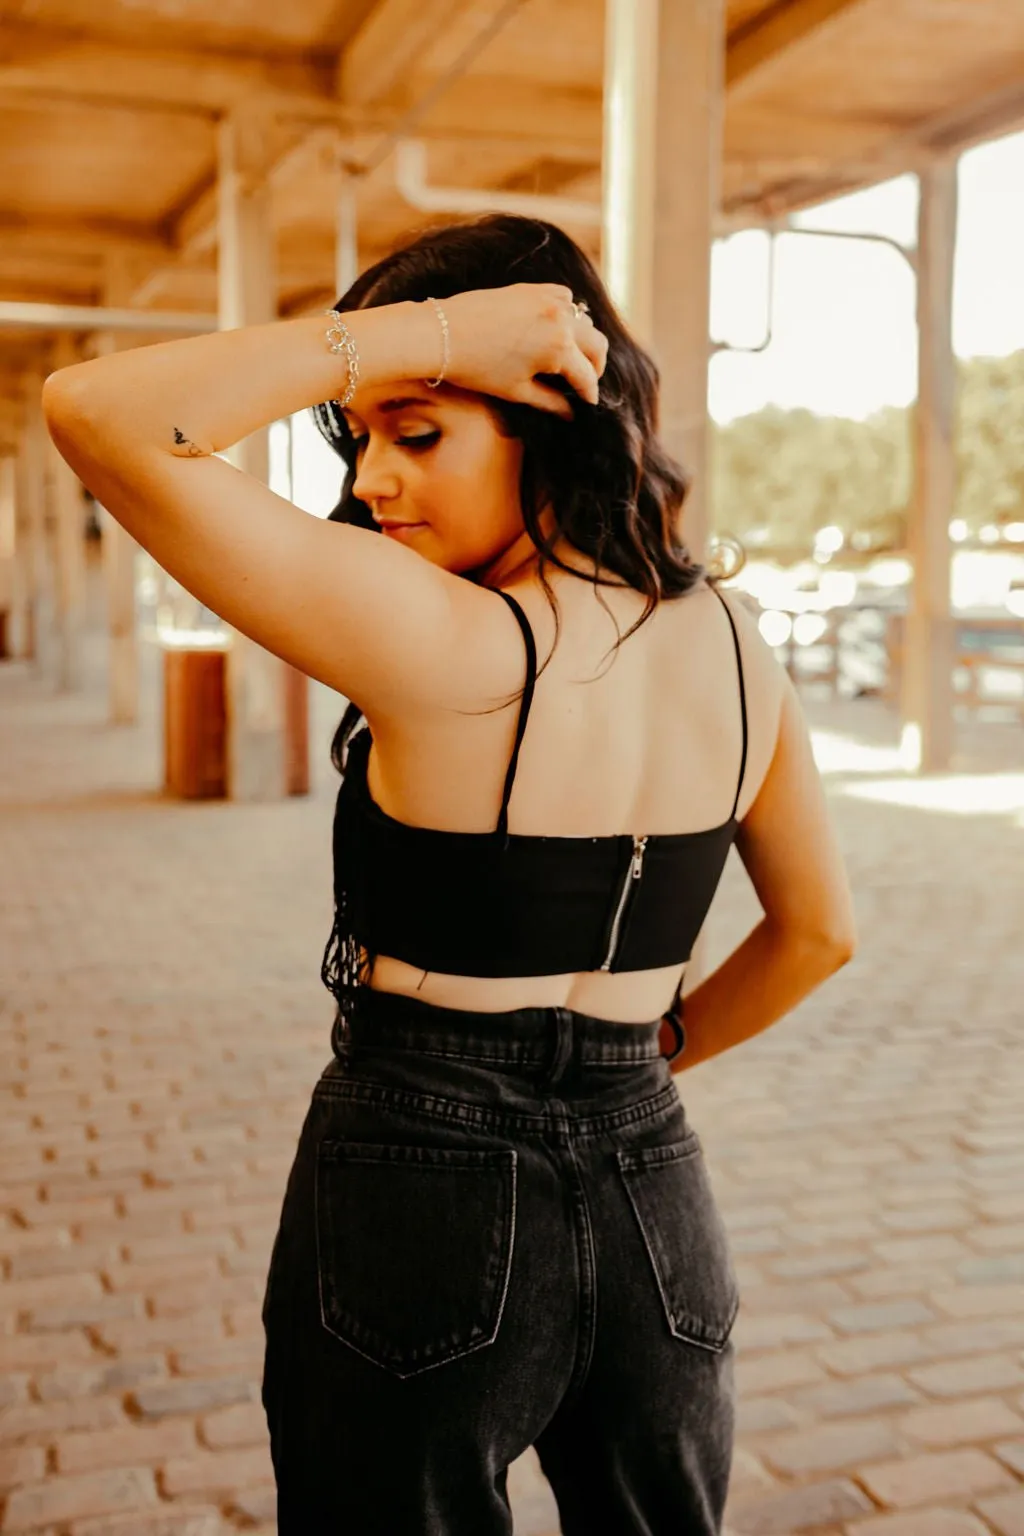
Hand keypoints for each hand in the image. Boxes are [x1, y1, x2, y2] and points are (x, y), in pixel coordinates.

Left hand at [437, 284, 608, 418]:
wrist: (442, 334)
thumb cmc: (477, 368)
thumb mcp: (517, 390)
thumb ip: (550, 402)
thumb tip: (571, 414)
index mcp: (559, 349)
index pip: (586, 375)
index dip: (589, 393)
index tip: (589, 402)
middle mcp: (560, 320)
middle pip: (597, 344)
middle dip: (595, 365)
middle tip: (585, 380)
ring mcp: (547, 300)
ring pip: (585, 319)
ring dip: (583, 338)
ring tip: (571, 355)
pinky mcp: (532, 289)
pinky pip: (564, 297)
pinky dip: (568, 312)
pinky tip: (556, 326)